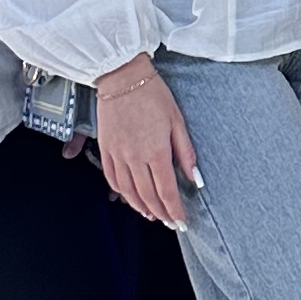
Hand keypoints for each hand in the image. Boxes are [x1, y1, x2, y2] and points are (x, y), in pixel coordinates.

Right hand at [96, 55, 198, 226]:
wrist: (122, 77)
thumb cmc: (152, 94)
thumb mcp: (177, 120)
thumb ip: (185, 152)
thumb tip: (194, 177)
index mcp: (156, 151)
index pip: (166, 191)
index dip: (174, 209)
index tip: (181, 221)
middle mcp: (134, 157)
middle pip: (147, 196)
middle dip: (160, 213)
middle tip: (170, 222)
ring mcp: (118, 154)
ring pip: (128, 191)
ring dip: (140, 207)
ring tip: (152, 215)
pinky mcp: (105, 149)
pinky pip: (112, 178)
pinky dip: (122, 192)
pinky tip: (130, 197)